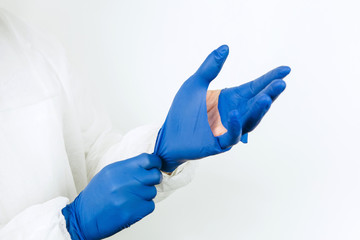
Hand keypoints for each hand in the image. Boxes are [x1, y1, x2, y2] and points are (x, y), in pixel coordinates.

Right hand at [62, 153, 161, 239]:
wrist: (83, 217)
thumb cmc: (96, 195)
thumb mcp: (109, 173)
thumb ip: (128, 168)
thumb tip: (147, 165)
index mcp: (119, 169)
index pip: (148, 159)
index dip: (155, 163)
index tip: (155, 166)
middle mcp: (125, 181)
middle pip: (155, 175)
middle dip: (154, 179)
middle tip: (146, 183)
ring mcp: (130, 197)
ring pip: (152, 192)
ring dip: (146, 195)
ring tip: (132, 198)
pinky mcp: (132, 212)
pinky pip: (150, 206)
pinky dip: (144, 207)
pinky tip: (132, 207)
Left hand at [154, 45, 290, 171]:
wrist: (169, 135)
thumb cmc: (182, 111)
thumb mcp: (195, 84)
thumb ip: (209, 68)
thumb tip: (225, 47)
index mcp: (231, 99)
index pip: (255, 87)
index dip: (269, 79)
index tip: (285, 70)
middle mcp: (235, 113)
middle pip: (256, 103)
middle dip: (270, 94)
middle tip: (281, 83)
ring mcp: (229, 129)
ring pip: (249, 121)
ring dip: (259, 110)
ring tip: (267, 98)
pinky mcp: (220, 143)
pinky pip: (231, 135)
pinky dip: (235, 125)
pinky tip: (236, 113)